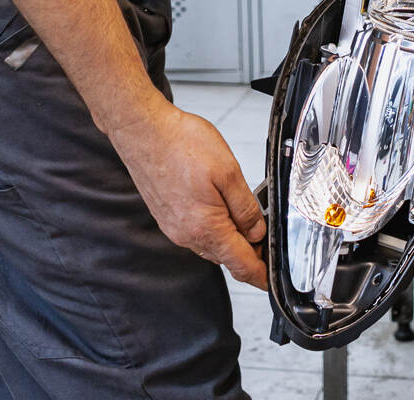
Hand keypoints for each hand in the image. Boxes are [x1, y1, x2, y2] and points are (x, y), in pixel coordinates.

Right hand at [111, 103, 268, 287]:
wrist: (142, 131)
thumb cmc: (180, 144)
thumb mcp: (228, 172)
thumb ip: (246, 208)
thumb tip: (257, 233)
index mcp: (206, 228)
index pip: (240, 265)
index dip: (260, 275)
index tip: (270, 281)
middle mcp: (187, 235)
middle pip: (226, 256)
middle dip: (248, 249)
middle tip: (264, 229)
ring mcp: (174, 228)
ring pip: (211, 244)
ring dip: (229, 236)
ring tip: (241, 210)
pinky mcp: (167, 217)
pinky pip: (196, 233)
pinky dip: (212, 227)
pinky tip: (217, 204)